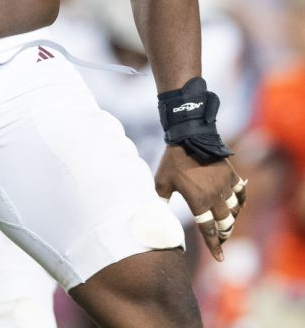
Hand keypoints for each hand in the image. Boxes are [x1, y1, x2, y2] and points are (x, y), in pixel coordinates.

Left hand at [154, 145, 245, 261]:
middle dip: (224, 234)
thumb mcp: (161, 182)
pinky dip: (240, 202)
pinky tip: (237, 206)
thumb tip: (154, 214)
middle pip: (225, 224)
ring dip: (231, 220)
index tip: (220, 258)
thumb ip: (161, 200)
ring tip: (227, 224)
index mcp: (197, 202)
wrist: (189, 138)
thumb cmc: (172, 161)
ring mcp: (225, 186)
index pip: (208, 230)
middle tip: (222, 238)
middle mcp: (214, 197)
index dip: (214, 246)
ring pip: (234, 211)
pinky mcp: (232, 176)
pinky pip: (241, 193)